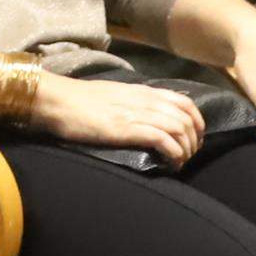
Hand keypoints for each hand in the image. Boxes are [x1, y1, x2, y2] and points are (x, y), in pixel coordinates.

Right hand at [34, 76, 208, 164]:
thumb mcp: (113, 97)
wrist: (58, 101)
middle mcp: (145, 100)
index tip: (194, 138)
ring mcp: (137, 114)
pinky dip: (173, 153)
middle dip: (194, 140)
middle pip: (187, 117)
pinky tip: (170, 163)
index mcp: (142, 92)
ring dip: (185, 149)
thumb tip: (146, 118)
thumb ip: (132, 104)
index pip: (184, 102)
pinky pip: (163, 139)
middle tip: (188, 155)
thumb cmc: (79, 101)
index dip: (197, 121)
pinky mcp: (127, 129)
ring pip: (179, 128)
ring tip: (179, 162)